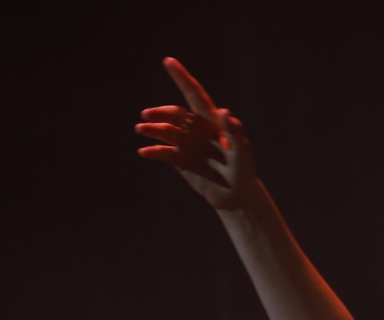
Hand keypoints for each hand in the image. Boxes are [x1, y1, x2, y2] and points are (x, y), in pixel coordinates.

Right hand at [136, 57, 257, 209]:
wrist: (235, 194)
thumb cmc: (243, 169)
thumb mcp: (242, 151)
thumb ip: (234, 132)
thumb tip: (224, 111)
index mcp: (211, 120)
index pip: (194, 94)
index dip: (182, 78)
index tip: (168, 61)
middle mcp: (196, 128)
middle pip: (175, 114)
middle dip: (160, 113)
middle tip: (146, 115)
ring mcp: (186, 143)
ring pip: (165, 132)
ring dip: (152, 129)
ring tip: (140, 129)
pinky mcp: (180, 160)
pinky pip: (163, 153)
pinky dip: (153, 151)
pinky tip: (144, 152)